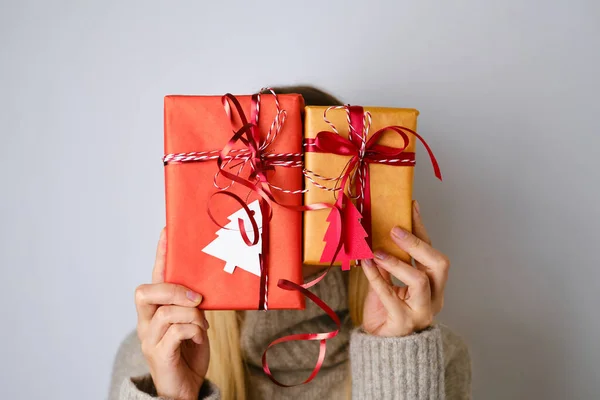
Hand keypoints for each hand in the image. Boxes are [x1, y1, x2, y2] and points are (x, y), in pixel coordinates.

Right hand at [135, 228, 209, 399]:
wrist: (186, 388)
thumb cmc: (190, 353)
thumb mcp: (195, 322)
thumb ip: (194, 304)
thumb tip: (204, 286)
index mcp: (156, 310)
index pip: (155, 276)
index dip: (160, 254)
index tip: (167, 231)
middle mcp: (147, 322)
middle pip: (145, 291)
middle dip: (173, 290)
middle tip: (197, 298)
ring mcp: (150, 339)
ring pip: (166, 312)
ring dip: (192, 315)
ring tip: (203, 326)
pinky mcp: (159, 354)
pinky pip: (175, 332)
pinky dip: (193, 331)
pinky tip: (200, 338)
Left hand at [361, 201, 449, 336]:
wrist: (382, 348)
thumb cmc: (387, 311)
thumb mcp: (391, 282)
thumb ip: (390, 261)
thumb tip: (379, 230)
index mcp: (434, 284)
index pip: (432, 251)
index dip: (421, 228)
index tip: (410, 206)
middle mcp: (434, 297)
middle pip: (439, 264)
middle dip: (417, 244)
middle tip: (395, 229)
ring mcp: (421, 312)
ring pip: (420, 281)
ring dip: (398, 262)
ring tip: (377, 251)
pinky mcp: (402, 322)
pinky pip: (390, 295)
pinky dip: (376, 276)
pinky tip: (364, 264)